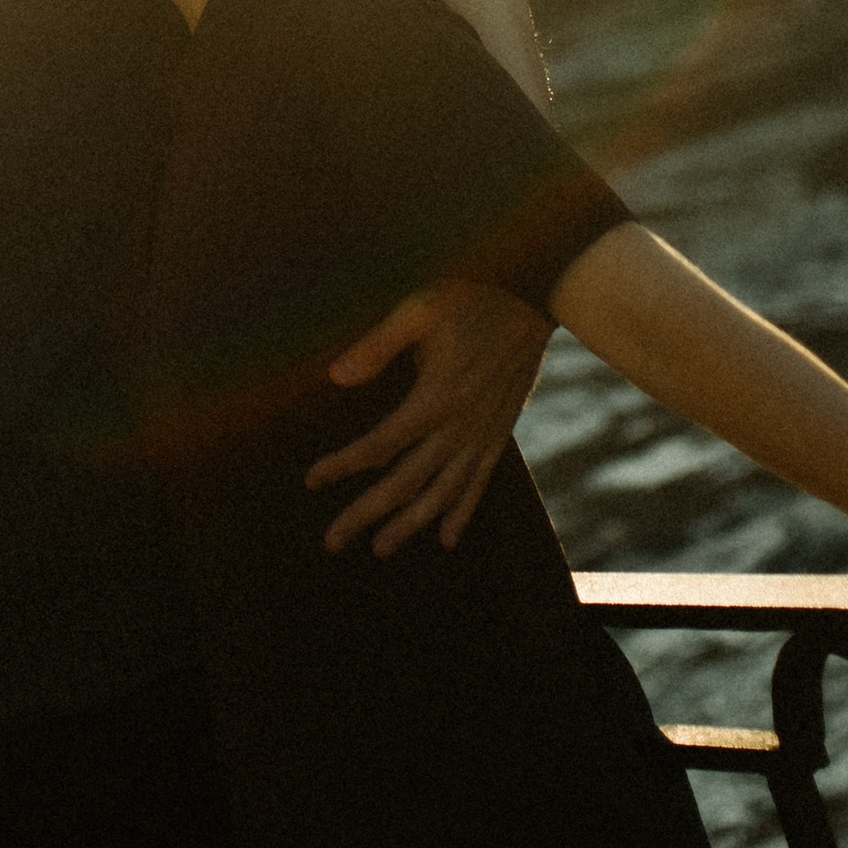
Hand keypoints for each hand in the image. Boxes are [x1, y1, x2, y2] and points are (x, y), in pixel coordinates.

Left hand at [307, 280, 549, 556]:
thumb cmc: (470, 298)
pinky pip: (479, 482)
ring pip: (442, 493)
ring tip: (381, 548)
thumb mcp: (419, 310)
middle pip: (405, 482)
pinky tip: (448, 538)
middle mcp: (458, 426)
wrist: (535, 298)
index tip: (312, 479)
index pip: (379, 445)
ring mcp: (482, 434)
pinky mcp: (499, 433)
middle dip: (366, 513)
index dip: (343, 466)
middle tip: (333, 541)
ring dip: (410, 524)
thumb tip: (335, 378)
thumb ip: (377, 346)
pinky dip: (462, 512)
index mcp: (434, 398)